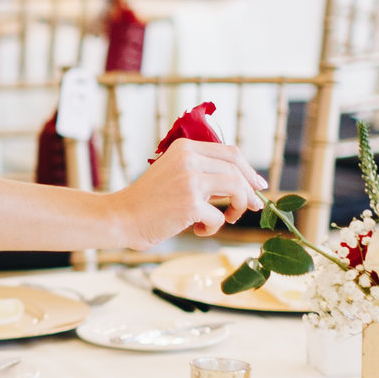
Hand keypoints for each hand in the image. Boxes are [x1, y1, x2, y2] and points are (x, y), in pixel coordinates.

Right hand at [114, 139, 269, 245]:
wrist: (121, 217)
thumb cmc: (149, 201)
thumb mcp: (174, 173)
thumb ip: (201, 171)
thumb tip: (243, 184)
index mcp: (185, 147)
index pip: (230, 152)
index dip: (248, 170)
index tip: (257, 185)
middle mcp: (188, 159)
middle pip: (236, 170)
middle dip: (250, 191)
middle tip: (253, 207)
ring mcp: (190, 180)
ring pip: (236, 189)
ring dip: (238, 207)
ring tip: (227, 218)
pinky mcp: (190, 203)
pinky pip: (219, 217)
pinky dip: (213, 227)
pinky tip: (197, 230)